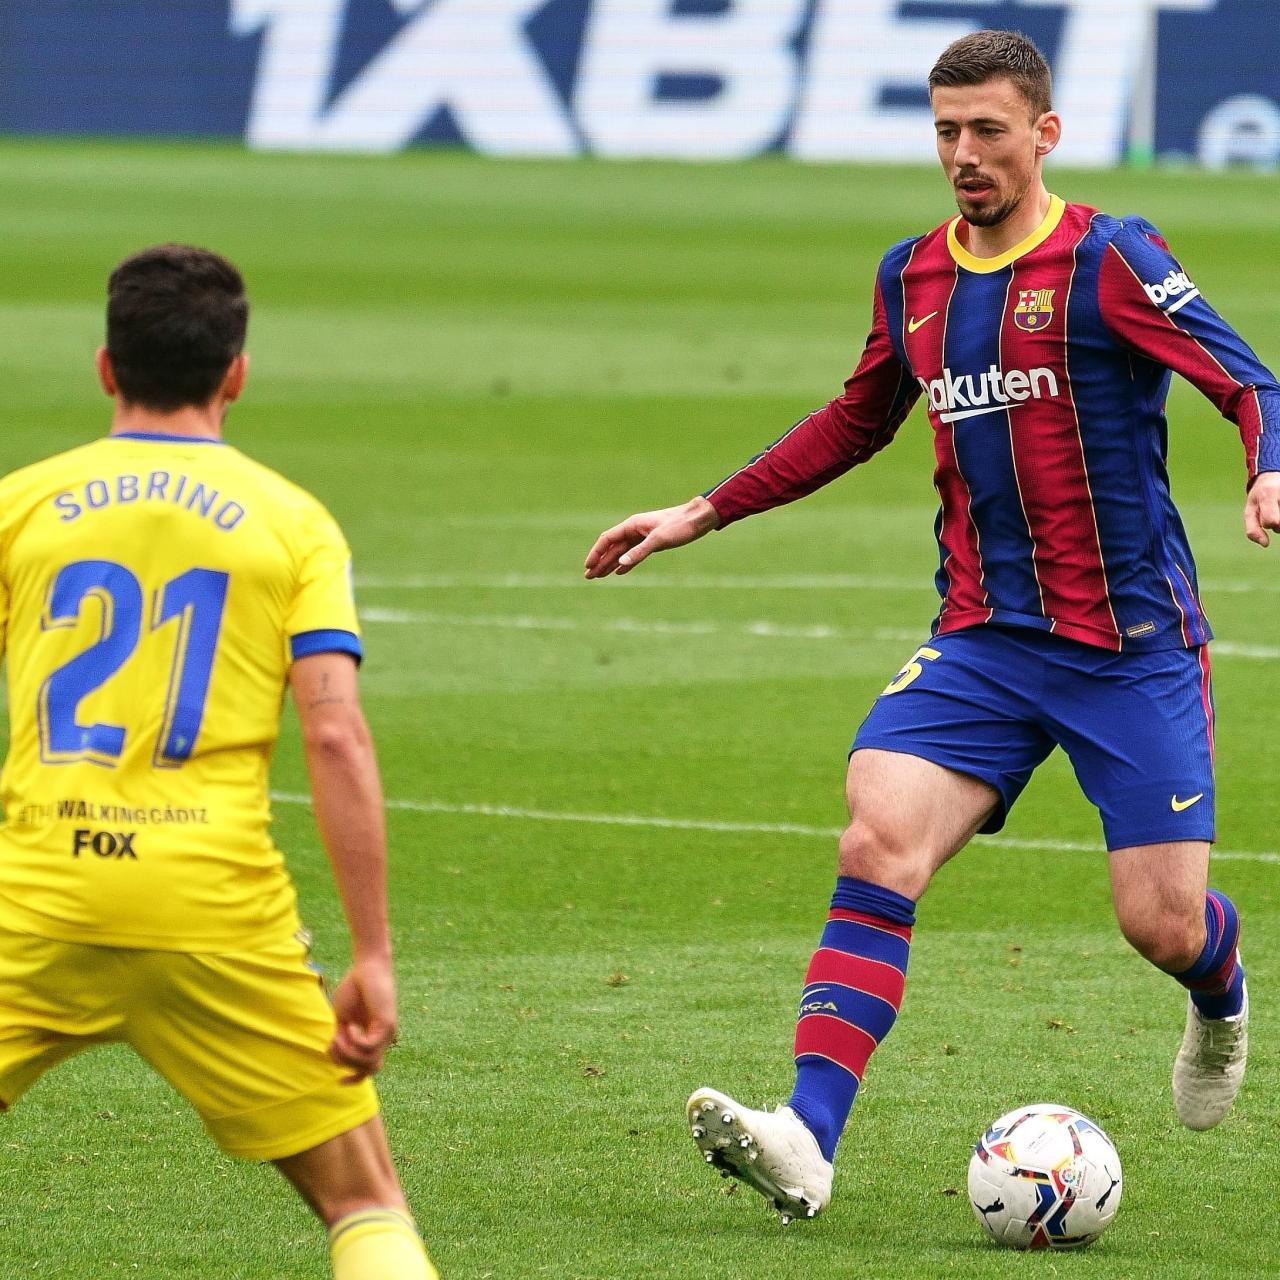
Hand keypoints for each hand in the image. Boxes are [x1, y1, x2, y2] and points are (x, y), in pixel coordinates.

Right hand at [329, 955, 397, 1082]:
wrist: (367, 967)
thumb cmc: (354, 989)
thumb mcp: (342, 1019)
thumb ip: (341, 1039)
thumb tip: (337, 1057)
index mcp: (371, 1038)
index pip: (370, 1068)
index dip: (356, 1079)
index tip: (339, 1082)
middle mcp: (382, 1039)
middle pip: (367, 1070)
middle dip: (345, 1062)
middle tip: (334, 1041)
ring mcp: (387, 1032)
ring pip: (368, 1062)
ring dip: (347, 1052)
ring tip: (339, 1033)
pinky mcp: (388, 1024)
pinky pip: (370, 1047)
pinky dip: (356, 1041)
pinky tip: (351, 1026)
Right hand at [584, 497, 719, 577]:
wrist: (698, 519)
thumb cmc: (680, 525)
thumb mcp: (659, 540)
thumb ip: (639, 552)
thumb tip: (620, 564)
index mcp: (633, 525)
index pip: (608, 539)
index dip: (596, 553)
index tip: (588, 566)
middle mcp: (635, 530)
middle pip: (612, 548)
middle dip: (600, 562)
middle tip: (589, 577)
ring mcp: (643, 536)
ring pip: (621, 552)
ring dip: (610, 564)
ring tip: (599, 576)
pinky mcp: (652, 543)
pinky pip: (633, 554)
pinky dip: (625, 563)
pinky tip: (619, 571)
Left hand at [1244, 471, 1279, 546]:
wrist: (1273, 475)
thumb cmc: (1259, 496)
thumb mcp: (1250, 510)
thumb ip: (1253, 528)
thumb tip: (1265, 544)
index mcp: (1268, 496)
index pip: (1272, 521)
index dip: (1268, 523)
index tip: (1266, 517)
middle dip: (1278, 524)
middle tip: (1275, 512)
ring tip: (1278, 510)